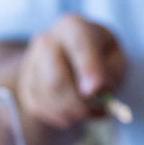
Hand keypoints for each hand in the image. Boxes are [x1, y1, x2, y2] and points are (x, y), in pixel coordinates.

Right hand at [16, 14, 126, 129]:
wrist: (76, 58)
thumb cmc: (103, 57)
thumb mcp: (117, 58)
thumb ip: (112, 70)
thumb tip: (97, 89)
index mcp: (73, 27)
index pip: (79, 44)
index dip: (87, 67)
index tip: (94, 89)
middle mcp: (47, 41)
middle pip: (56, 77)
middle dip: (78, 101)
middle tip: (100, 112)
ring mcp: (31, 62)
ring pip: (47, 95)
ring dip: (73, 112)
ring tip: (93, 112)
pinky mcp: (26, 84)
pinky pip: (39, 106)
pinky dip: (62, 117)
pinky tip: (78, 114)